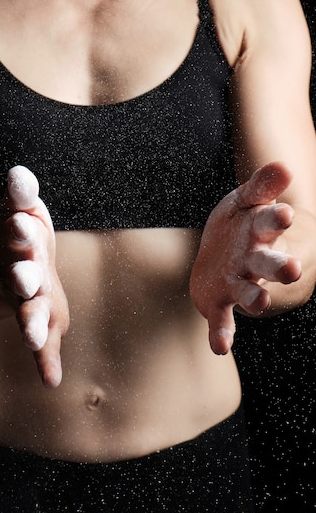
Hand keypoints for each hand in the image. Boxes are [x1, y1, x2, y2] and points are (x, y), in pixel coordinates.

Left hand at [0, 166, 68, 386]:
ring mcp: (36, 297)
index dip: (23, 224)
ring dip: (34, 320)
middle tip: (21, 275)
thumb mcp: (14, 215)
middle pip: (33, 271)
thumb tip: (19, 174)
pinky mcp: (33, 320)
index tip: (18, 217)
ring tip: (29, 336)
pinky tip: (52, 379)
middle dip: (28, 272)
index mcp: (32, 240)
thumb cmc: (15, 243)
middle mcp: (38, 269)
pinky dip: (47, 359)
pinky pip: (42, 341)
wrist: (13, 272)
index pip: (26, 228)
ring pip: (36, 309)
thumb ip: (20, 197)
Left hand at [190, 161, 300, 354]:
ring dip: (254, 297)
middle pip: (268, 263)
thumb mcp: (245, 201)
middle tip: (292, 269)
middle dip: (279, 266)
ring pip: (249, 292)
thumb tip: (283, 165)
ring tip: (260, 301)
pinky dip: (221, 333)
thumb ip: (261, 186)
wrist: (227, 256)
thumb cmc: (241, 226)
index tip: (283, 214)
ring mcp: (237, 282)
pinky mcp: (220, 301)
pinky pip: (222, 319)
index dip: (276, 219)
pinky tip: (219, 347)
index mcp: (259, 231)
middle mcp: (253, 260)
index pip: (270, 222)